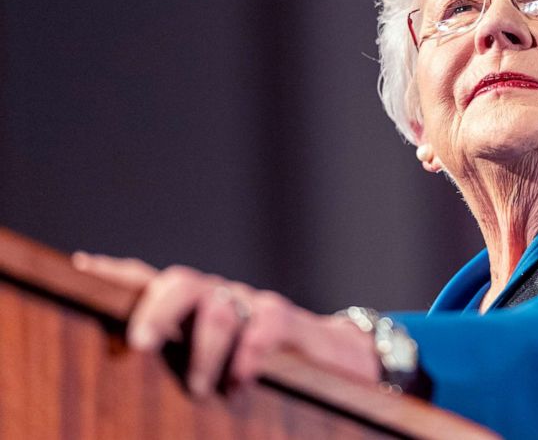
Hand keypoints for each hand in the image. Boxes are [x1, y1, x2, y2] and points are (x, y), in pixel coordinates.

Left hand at [72, 252, 379, 396]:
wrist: (334, 361)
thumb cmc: (260, 369)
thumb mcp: (213, 364)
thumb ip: (178, 356)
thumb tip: (126, 357)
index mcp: (192, 309)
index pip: (149, 281)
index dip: (116, 274)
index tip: (81, 268)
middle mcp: (218, 296)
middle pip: (179, 283)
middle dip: (155, 311)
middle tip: (142, 347)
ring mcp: (252, 303)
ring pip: (218, 308)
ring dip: (204, 352)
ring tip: (201, 390)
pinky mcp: (286, 317)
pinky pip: (262, 325)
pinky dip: (248, 354)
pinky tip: (240, 382)